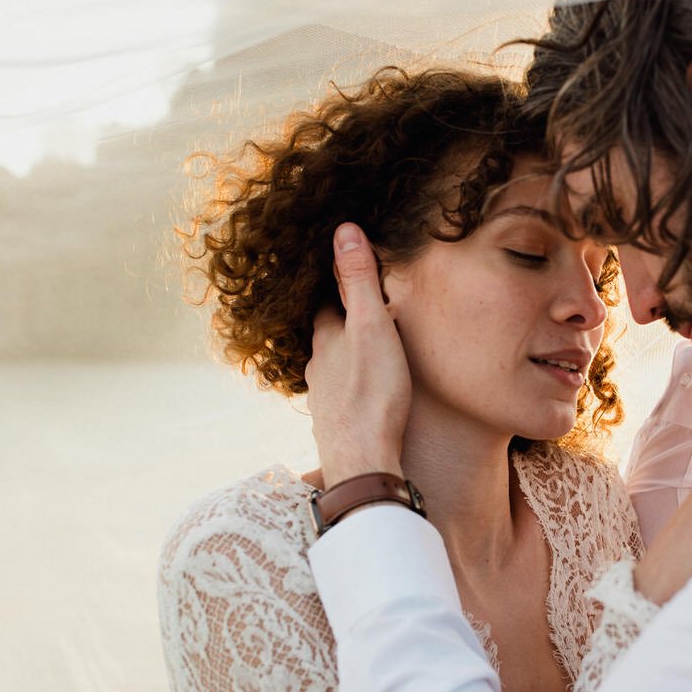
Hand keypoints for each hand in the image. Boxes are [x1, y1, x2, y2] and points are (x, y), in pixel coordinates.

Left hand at [305, 224, 411, 486]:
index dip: (337, 289)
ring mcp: (324, 398)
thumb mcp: (372, 326)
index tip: (348, 275)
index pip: (325, 303)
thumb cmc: (373, 392)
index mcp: (326, 339)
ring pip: (332, 368)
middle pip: (327, 337)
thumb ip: (358, 280)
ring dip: (346, 358)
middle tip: (361, 311)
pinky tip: (364, 394)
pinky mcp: (336, 425)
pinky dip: (351, 388)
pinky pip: (342, 397)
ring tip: (365, 351)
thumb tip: (343, 230)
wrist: (363, 461)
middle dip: (341, 324)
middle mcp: (318, 367)